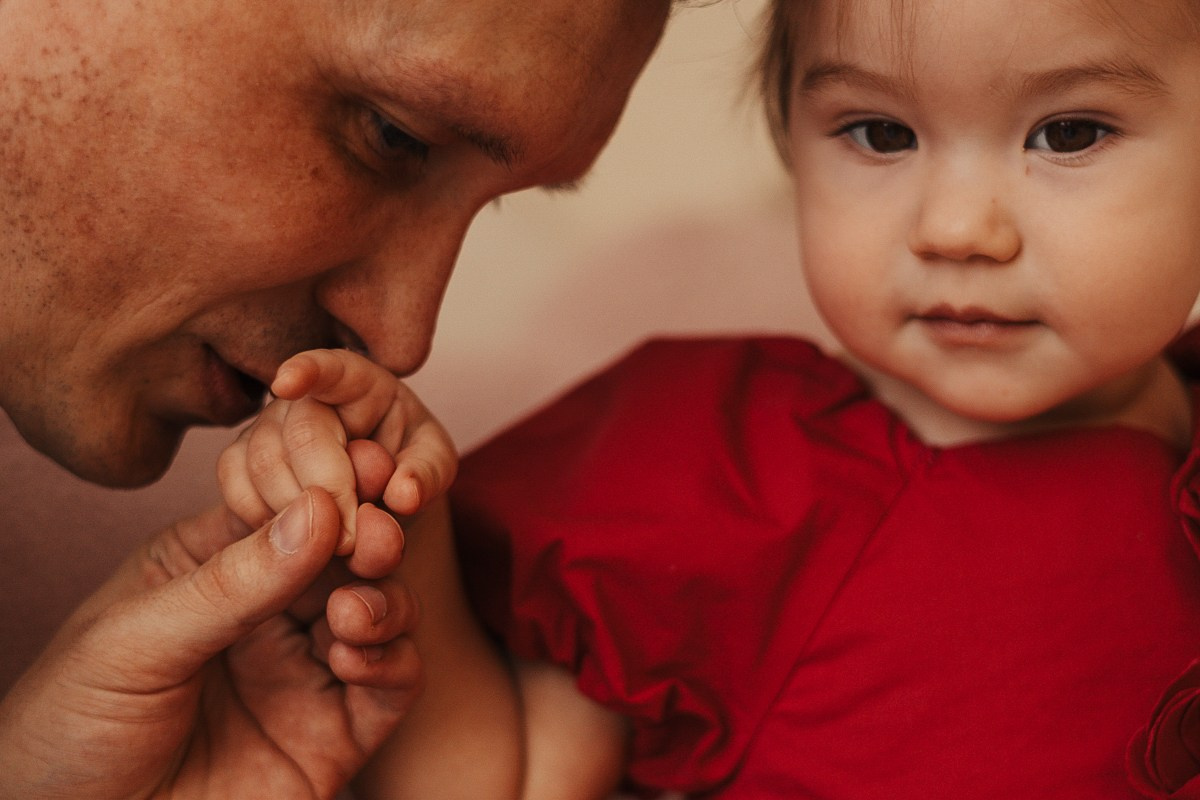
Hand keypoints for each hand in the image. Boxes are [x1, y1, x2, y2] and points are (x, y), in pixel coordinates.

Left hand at [0, 489, 420, 799]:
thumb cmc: (68, 732)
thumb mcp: (133, 640)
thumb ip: (231, 580)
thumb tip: (318, 508)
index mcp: (215, 567)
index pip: (287, 507)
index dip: (328, 489)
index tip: (357, 476)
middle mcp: (269, 613)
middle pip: (348, 553)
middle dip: (370, 539)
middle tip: (374, 539)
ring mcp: (303, 671)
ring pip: (383, 610)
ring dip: (385, 601)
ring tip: (350, 614)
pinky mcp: (334, 734)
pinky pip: (392, 686)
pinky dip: (393, 663)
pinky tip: (353, 660)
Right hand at [220, 349, 456, 555]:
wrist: (373, 506)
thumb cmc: (406, 473)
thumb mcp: (431, 472)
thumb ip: (424, 479)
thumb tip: (404, 495)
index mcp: (361, 383)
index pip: (334, 368)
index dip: (309, 370)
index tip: (288, 383)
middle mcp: (305, 397)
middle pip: (303, 434)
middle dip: (329, 489)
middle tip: (352, 540)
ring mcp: (266, 426)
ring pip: (263, 464)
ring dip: (299, 513)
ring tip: (336, 543)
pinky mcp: (239, 460)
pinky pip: (236, 488)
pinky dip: (265, 520)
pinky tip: (295, 537)